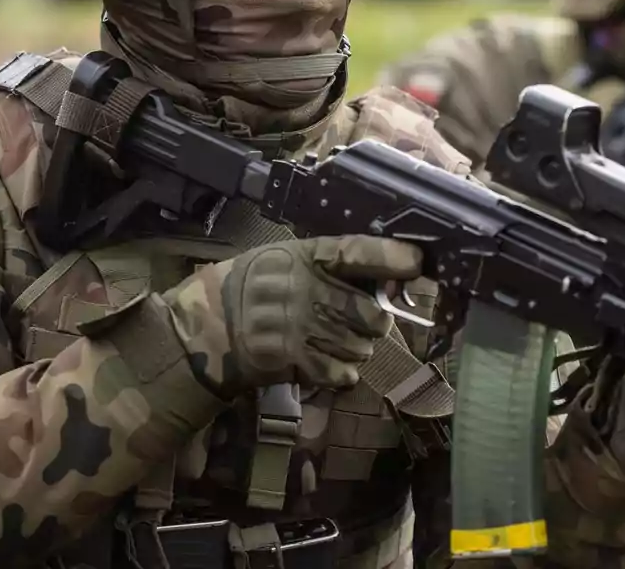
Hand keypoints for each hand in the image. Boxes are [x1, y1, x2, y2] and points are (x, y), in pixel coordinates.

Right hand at [161, 235, 423, 394]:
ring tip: (333, 340)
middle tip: (364, 322)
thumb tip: (385, 279)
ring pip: (361, 346)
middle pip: (371, 313)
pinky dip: (341, 371)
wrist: (207, 329)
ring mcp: (300, 327)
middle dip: (374, 322)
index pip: (357, 253)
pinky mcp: (294, 360)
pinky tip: (324, 361)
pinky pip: (342, 372)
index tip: (417, 263)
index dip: (392, 258)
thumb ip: (330, 267)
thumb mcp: (286, 261)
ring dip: (356, 348)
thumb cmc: (253, 289)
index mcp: (305, 257)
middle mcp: (306, 290)